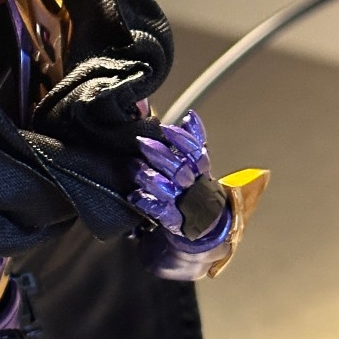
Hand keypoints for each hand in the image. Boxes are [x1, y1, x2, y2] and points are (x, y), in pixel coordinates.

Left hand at [131, 111, 228, 245]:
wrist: (205, 222)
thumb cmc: (196, 186)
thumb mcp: (199, 163)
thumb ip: (194, 140)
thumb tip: (190, 116)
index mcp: (201, 170)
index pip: (196, 152)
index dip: (182, 139)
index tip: (166, 128)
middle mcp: (193, 186)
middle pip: (179, 169)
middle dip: (160, 155)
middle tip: (141, 142)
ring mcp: (182, 203)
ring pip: (168, 189)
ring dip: (150, 177)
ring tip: (134, 166)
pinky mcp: (172, 220)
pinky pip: (158, 211)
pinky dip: (146, 202)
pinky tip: (134, 195)